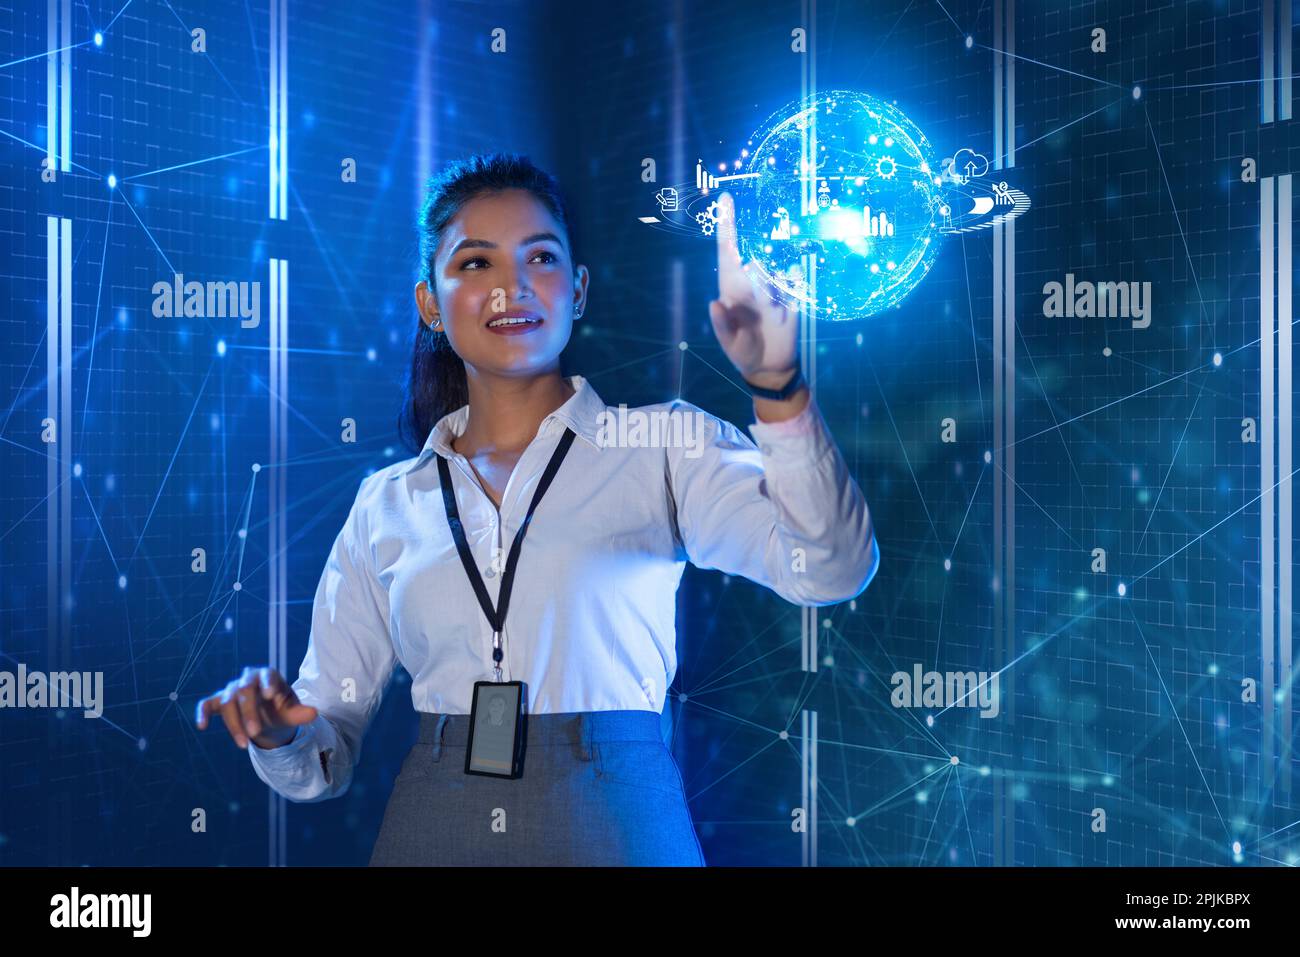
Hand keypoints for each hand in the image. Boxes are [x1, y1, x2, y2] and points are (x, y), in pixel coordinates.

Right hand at [195, 666, 317, 749]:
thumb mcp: (293, 713)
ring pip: (227, 702)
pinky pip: (207, 704)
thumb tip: (314, 714)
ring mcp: (232, 689)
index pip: (267, 675)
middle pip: (244, 691)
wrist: (267, 718)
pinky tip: (202, 726)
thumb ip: (301, 713)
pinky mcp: (218, 701)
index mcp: (268, 676)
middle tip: (256, 734)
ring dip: (234, 723)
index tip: (270, 695)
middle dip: (249, 713)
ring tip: (245, 745)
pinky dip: (203, 713)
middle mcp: (248, 679)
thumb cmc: (281, 711)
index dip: (267, 683)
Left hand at [707, 192, 799, 390]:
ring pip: (777, 272)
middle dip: (761, 283)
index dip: (726, 224)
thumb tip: (714, 303)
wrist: (770, 366)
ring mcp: (773, 287)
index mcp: (731, 287)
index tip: (726, 198)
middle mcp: (752, 281)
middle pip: (757, 261)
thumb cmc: (742, 351)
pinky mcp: (792, 295)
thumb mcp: (730, 343)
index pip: (728, 250)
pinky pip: (795, 278)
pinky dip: (791, 291)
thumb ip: (722, 325)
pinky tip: (786, 310)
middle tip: (764, 308)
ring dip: (774, 296)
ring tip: (773, 318)